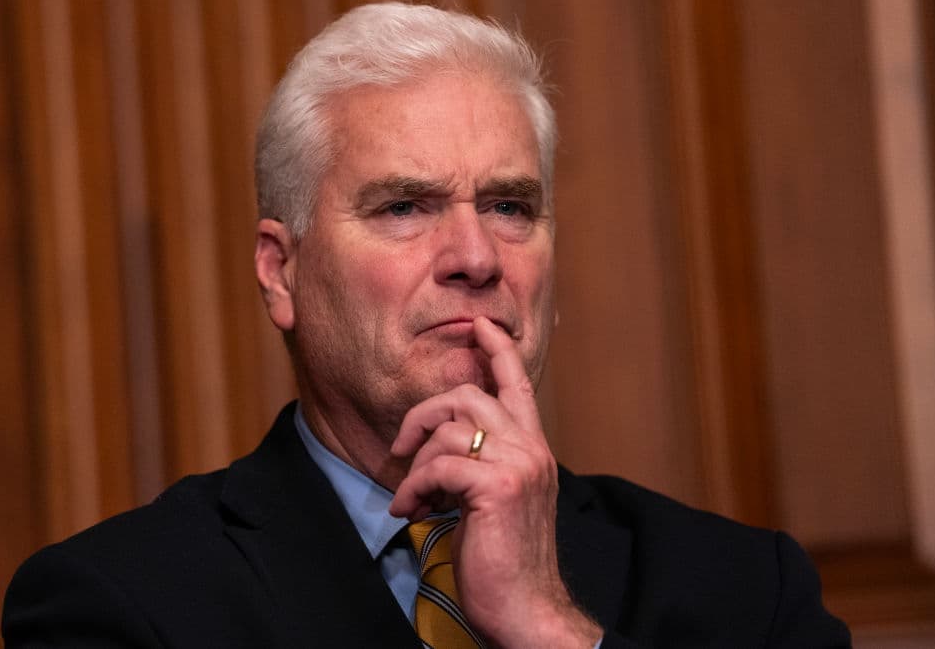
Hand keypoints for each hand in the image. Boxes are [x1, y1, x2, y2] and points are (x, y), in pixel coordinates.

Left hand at [389, 317, 601, 647]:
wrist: (527, 607)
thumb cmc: (506, 559)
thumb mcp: (498, 500)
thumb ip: (482, 465)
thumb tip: (440, 451)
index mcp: (532, 448)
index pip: (518, 384)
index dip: (496, 351)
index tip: (479, 327)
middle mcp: (530, 448)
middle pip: (468, 395)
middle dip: (423, 414)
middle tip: (401, 447)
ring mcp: (517, 464)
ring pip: (450, 427)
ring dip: (416, 463)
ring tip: (412, 496)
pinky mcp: (496, 486)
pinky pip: (438, 466)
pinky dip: (414, 487)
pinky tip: (411, 510)